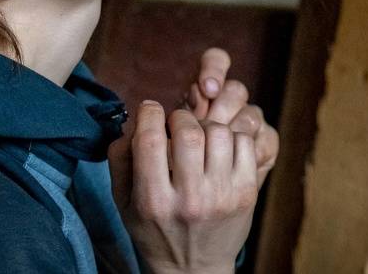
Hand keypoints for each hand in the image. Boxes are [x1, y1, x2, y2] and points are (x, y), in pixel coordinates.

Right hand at [111, 50, 279, 273]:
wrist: (193, 270)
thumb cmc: (155, 231)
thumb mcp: (125, 204)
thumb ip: (120, 161)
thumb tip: (130, 123)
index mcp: (154, 201)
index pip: (149, 141)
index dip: (149, 114)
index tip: (150, 109)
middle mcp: (190, 199)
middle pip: (189, 133)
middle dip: (180, 117)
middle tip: (176, 123)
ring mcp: (222, 196)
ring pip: (219, 133)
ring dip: (207, 126)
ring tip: (200, 137)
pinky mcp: (247, 193)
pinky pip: (244, 143)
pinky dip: (232, 137)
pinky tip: (220, 149)